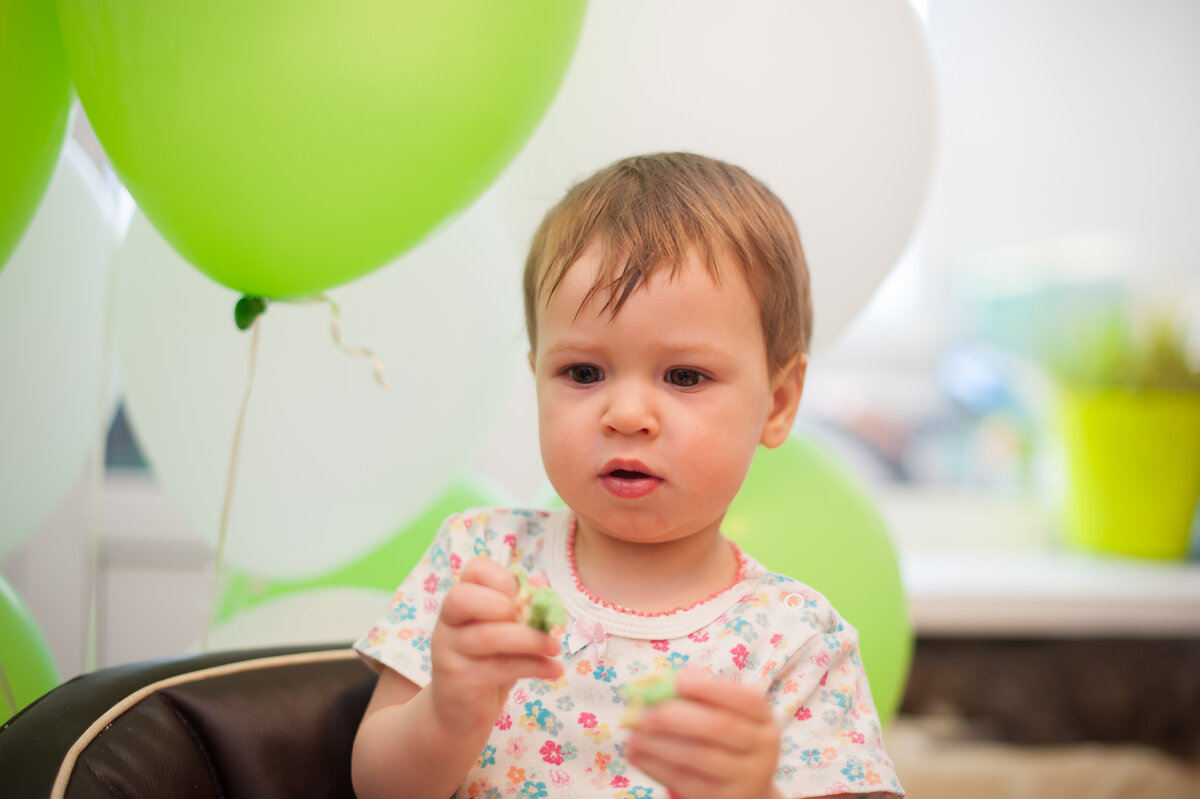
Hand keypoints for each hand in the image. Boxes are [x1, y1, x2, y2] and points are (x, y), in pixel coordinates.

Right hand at [429, 556, 562, 735]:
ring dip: (531, 639)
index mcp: (461, 601)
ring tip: (555, 647)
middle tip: (535, 620)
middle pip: (464, 598)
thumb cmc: (489, 662)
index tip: (525, 598)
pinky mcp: (458, 681)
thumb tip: (541, 585)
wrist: (461, 713)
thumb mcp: (508, 630)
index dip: (504, 579)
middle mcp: (448, 622)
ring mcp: (448, 651)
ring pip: (488, 636)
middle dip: (506, 605)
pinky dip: (534, 666)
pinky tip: (553, 669)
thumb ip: (524, 606)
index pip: (474, 570)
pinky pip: (499, 668)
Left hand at [626, 670, 781, 798]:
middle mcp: (764, 748)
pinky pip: (687, 782)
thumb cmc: (724, 739)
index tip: (678, 681)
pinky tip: (637, 755)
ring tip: (632, 735)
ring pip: (699, 756)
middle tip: (644, 713)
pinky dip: (657, 767)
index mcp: (764, 719)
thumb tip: (661, 681)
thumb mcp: (722, 714)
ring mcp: (747, 777)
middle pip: (721, 727)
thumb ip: (697, 695)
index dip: (712, 688)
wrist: (743, 787)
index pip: (745, 699)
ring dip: (659, 744)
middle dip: (677, 717)